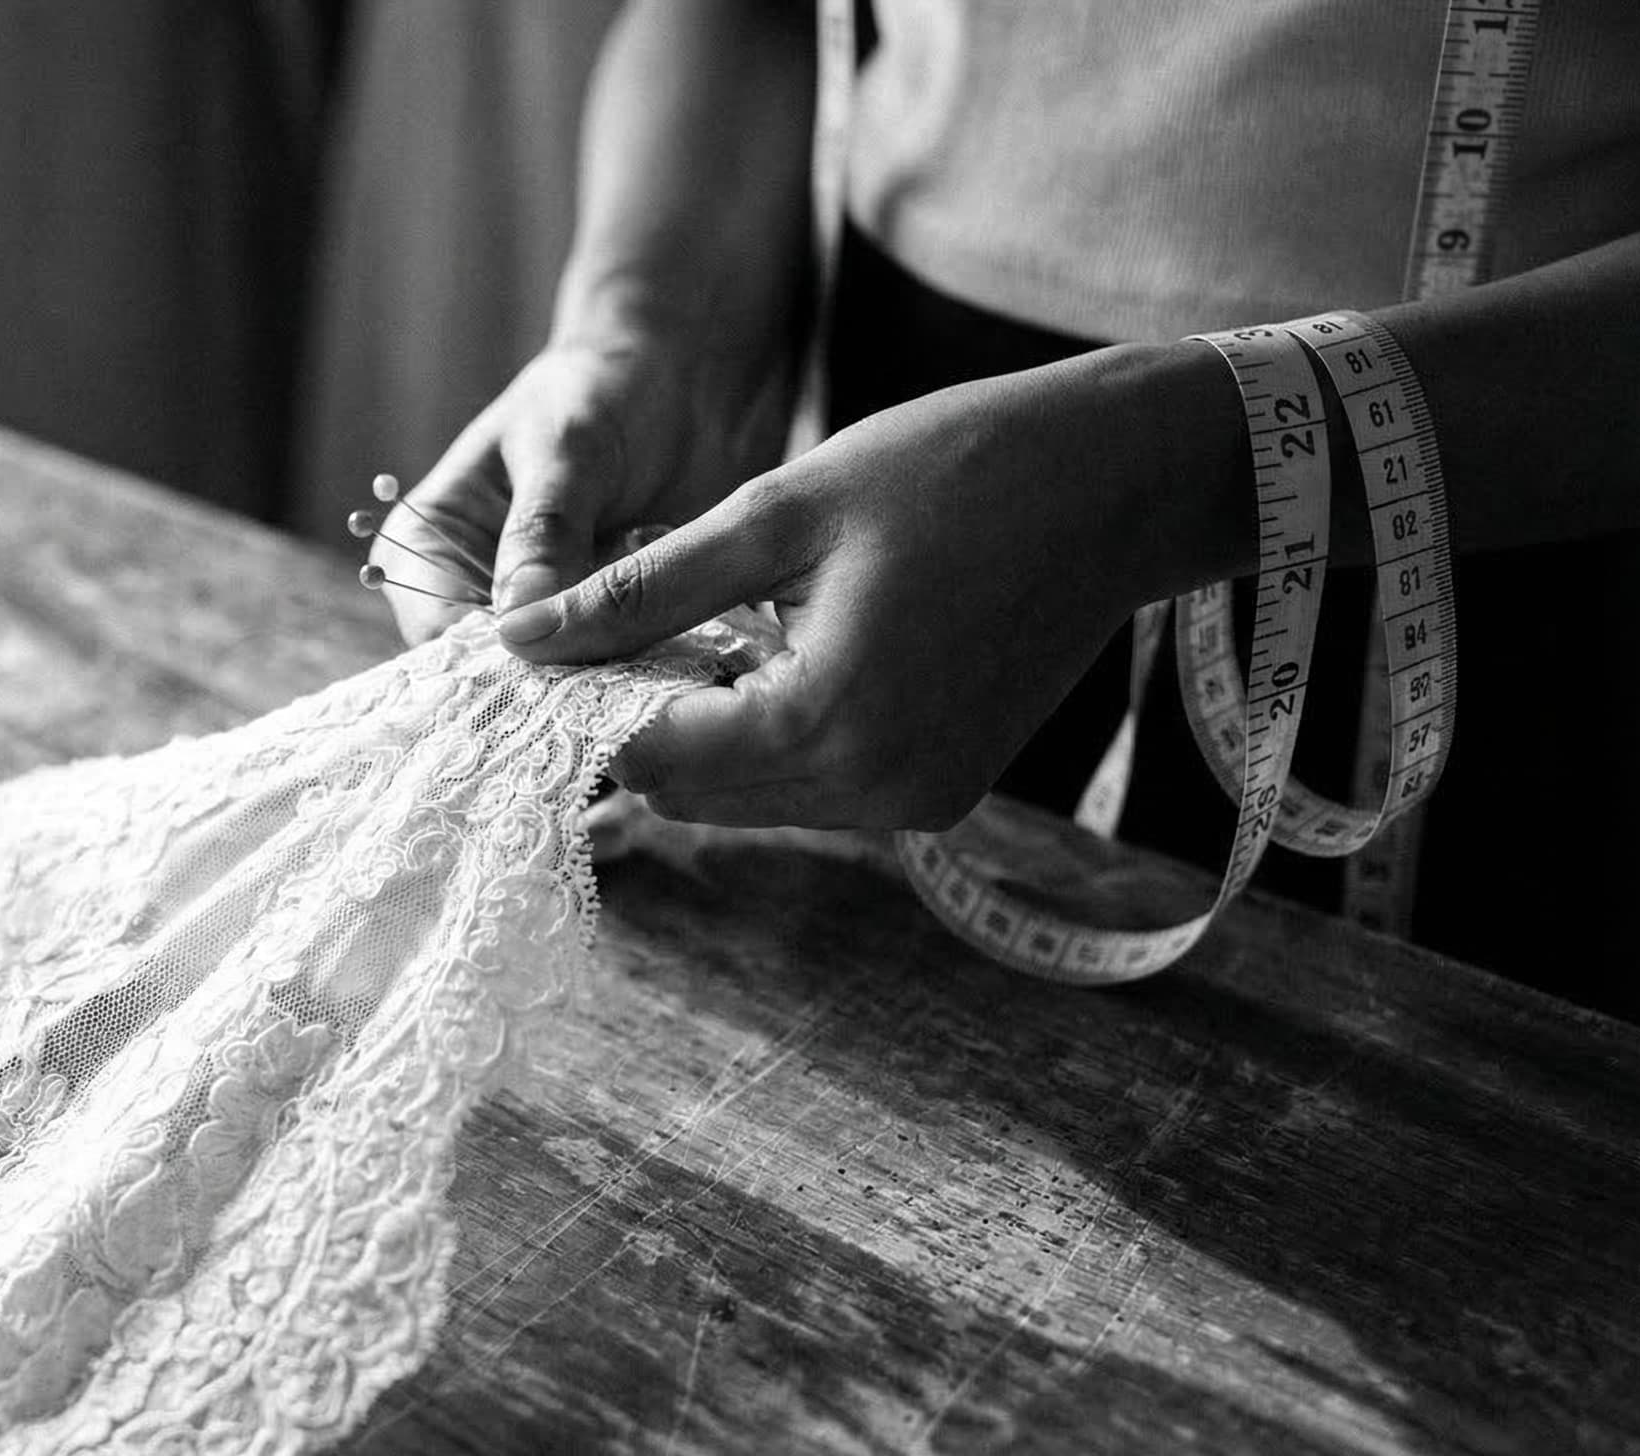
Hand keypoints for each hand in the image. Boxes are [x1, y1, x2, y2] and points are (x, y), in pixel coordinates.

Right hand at [367, 313, 792, 645]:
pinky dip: (631, 678)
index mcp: (427, 544)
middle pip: (488, 671)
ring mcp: (535, 617)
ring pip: (548, 683)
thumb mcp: (566, 448)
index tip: (553, 673)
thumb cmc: (604, 390)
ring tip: (647, 678)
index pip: (436, 630)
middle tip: (610, 686)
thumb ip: (542, 530)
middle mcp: (470, 592)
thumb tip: (516, 620)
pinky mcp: (594, 629)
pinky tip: (669, 672)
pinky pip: (601, 676)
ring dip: (594, 686)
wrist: (682, 377)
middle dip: (546, 684)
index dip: (490, 661)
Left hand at [496, 340, 1254, 829]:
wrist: (1121, 484)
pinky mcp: (939, 793)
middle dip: (640, 721)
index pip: (649, 755)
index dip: (585, 704)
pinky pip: (813, 787)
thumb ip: (640, 591)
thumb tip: (519, 638)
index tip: (552, 646)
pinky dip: (772, 736)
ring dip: (705, 731)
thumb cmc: (954, 468)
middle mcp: (871, 792)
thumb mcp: (777, 513)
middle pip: (692, 792)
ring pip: (748, 797)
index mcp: (824, 721)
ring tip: (699, 631)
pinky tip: (773, 653)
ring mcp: (913, 803)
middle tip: (617, 630)